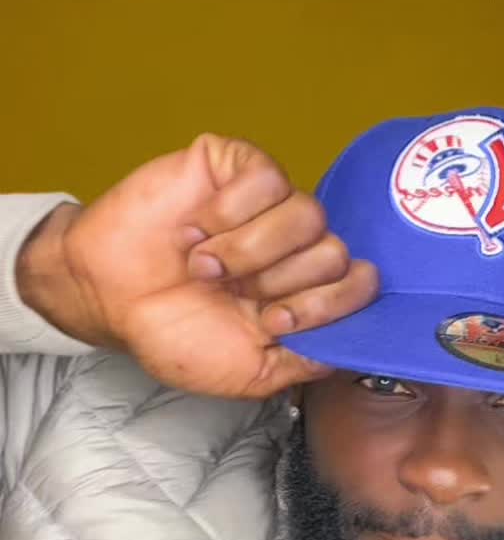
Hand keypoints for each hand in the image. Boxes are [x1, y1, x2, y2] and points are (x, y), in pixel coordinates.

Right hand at [17, 134, 378, 397]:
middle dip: (279, 282)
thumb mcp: (248, 373)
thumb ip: (304, 364)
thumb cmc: (175, 333)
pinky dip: (228, 213)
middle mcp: (294, 246)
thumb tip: (351, 349)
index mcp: (304, 291)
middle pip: (333, 251)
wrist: (108, 297)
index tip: (274, 322)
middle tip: (234, 295)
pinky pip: (265, 178)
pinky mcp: (234, 166)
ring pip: (305, 214)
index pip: (359, 284)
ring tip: (206, 267)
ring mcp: (267, 203)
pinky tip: (196, 232)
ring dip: (250, 251)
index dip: (327, 305)